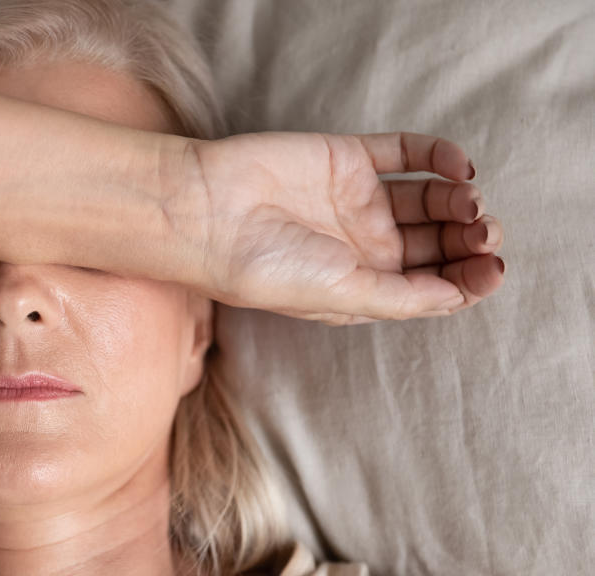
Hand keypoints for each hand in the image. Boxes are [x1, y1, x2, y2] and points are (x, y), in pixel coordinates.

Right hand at [171, 132, 504, 324]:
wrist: (207, 213)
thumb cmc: (261, 268)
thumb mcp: (340, 298)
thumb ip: (403, 298)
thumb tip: (457, 296)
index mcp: (360, 288)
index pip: (430, 286)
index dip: (467, 280)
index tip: (491, 271)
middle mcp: (361, 247)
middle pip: (437, 243)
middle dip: (469, 240)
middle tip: (485, 233)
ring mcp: (355, 201)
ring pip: (430, 199)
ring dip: (460, 200)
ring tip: (470, 201)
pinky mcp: (346, 158)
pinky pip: (406, 153)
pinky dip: (439, 156)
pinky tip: (456, 166)